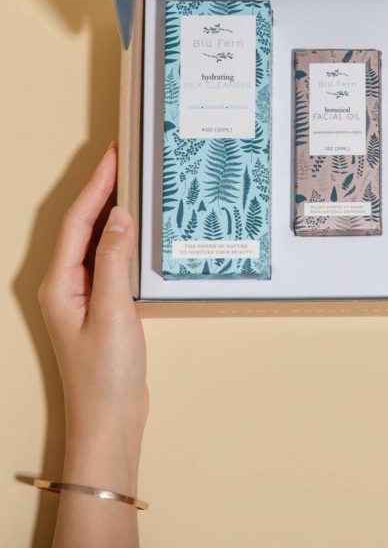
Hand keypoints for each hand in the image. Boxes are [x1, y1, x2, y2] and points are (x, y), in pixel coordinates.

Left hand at [38, 143, 147, 503]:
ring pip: (94, 238)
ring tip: (133, 181)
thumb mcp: (113, 311)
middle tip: (125, 157)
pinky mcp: (100, 304)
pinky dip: (122, 235)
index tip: (114, 155)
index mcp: (60, 282)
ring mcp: (82, 294)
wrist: (109, 421)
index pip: (77, 220)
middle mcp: (66, 283)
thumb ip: (114, 260)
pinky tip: (139, 228)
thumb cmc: (105, 374)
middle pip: (81, 224)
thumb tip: (119, 217)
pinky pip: (108, 257)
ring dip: (111, 209)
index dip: (96, 184)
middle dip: (101, 188)